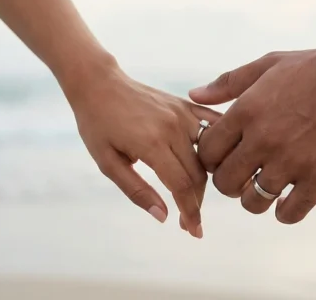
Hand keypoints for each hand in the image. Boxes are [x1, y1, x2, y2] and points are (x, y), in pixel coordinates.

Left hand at [69, 65, 219, 237]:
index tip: (193, 232)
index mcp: (152, 143)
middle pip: (198, 173)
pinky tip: (217, 160)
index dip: (190, 212)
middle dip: (197, 202)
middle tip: (188, 222)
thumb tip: (163, 216)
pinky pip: (210, 124)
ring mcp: (181, 112)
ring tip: (196, 197)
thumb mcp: (107, 163)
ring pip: (207, 153)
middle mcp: (173, 126)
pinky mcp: (184, 104)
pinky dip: (217, 143)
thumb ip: (136, 190)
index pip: (182, 186)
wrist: (99, 83)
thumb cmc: (98, 124)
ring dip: (207, 178)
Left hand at [190, 47, 315, 223]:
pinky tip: (291, 196)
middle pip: (224, 182)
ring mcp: (292, 162)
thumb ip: (229, 82)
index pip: (207, 150)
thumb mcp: (270, 64)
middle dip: (229, 179)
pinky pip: (288, 214)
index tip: (226, 152)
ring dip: (255, 197)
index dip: (211, 155)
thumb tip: (194, 95)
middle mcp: (264, 139)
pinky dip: (284, 210)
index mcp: (248, 110)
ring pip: (252, 202)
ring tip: (267, 184)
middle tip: (244, 171)